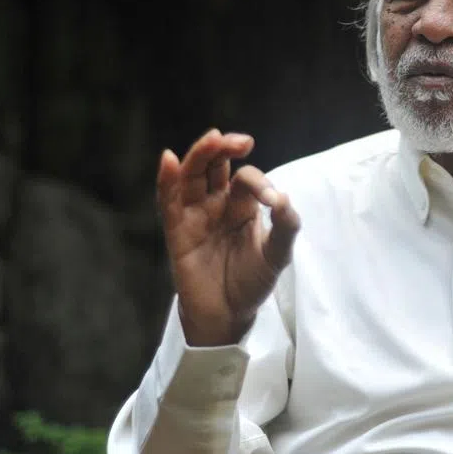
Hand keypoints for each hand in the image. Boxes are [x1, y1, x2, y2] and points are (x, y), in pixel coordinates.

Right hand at [156, 129, 299, 346]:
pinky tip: (168, 160)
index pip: (246, 179)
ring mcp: (195, 214)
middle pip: (215, 165)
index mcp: (242, 204)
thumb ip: (286, 226)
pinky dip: (166, 179)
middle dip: (224, 148)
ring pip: (192, 175)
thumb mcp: (278, 254)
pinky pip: (168, 201)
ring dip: (200, 155)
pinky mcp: (176, 230)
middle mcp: (217, 203)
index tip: (274, 202)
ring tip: (213, 139)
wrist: (229, 315)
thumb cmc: (253, 281)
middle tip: (241, 141)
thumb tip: (283, 198)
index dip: (260, 183)